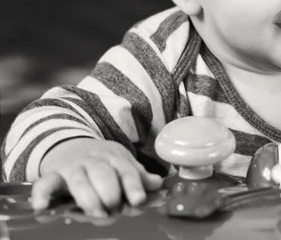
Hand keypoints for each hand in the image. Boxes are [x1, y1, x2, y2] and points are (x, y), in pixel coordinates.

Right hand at [31, 138, 162, 217]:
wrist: (69, 146)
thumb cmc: (103, 163)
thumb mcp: (123, 165)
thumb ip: (139, 179)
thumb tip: (160, 186)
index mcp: (115, 157)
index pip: (126, 170)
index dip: (133, 186)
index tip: (139, 200)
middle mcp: (94, 161)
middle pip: (103, 174)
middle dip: (110, 192)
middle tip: (115, 209)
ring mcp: (72, 168)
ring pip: (79, 181)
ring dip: (88, 198)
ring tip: (97, 213)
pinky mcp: (53, 175)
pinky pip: (45, 184)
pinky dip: (42, 195)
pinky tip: (42, 208)